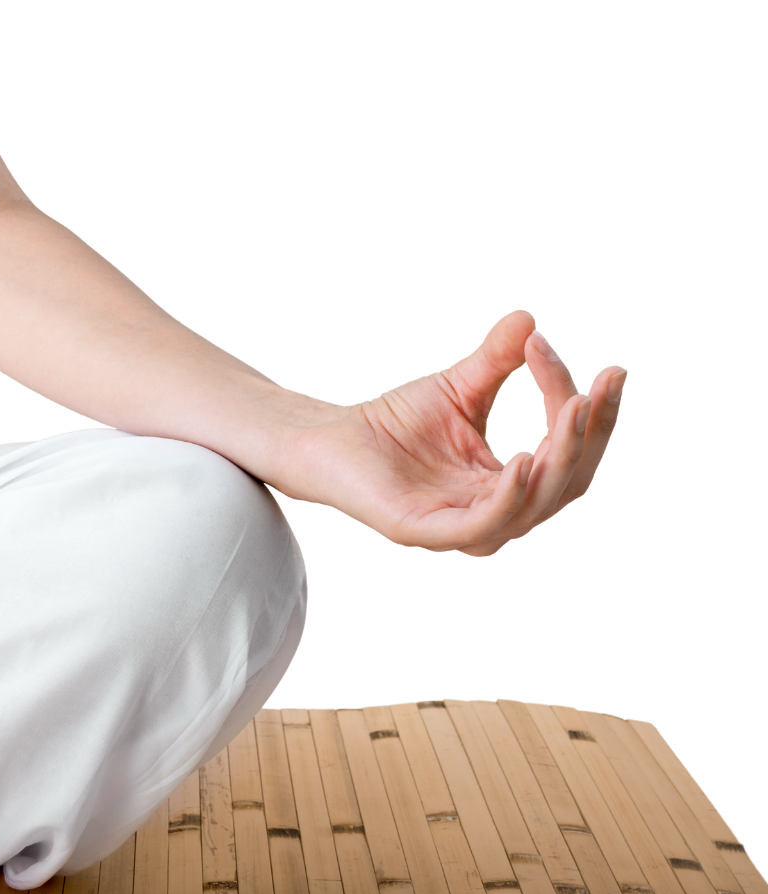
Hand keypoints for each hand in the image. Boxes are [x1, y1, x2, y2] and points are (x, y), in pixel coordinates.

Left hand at [282, 311, 625, 554]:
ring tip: (573, 412)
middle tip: (594, 391)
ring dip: (559, 460)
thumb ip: (498, 360)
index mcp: (510, 486)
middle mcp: (495, 514)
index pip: (569, 451)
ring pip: (533, 507)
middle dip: (588, 437)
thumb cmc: (394, 422)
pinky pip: (482, 524)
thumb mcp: (460, 386)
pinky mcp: (424, 531)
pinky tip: (525, 460)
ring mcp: (461, 528)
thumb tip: (529, 318)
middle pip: (566, 484)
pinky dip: (509, 497)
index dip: (592, 413)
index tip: (607, 368)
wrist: (330, 438)